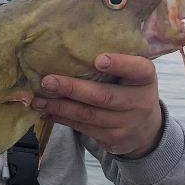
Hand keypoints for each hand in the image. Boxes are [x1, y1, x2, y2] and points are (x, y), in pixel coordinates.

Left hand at [31, 53, 162, 157]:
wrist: (146, 130)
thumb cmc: (130, 90)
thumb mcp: (132, 74)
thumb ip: (114, 62)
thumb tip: (70, 46)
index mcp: (145, 78)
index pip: (138, 69)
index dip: (120, 64)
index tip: (99, 59)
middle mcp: (140, 102)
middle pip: (104, 96)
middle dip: (72, 88)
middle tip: (47, 81)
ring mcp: (127, 123)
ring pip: (88, 115)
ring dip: (59, 106)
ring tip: (38, 100)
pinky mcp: (113, 139)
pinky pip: (83, 128)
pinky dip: (62, 118)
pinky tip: (47, 111)